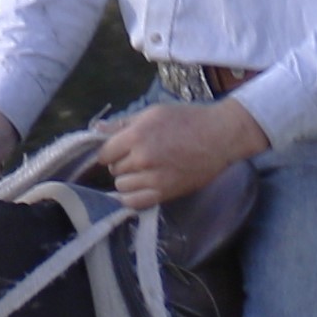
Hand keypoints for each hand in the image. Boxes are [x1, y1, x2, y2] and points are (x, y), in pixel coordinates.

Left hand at [102, 98, 268, 209]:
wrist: (220, 136)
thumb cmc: (188, 119)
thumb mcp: (153, 113)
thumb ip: (123, 123)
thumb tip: (96, 128)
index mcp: (137, 135)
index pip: (104, 153)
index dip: (110, 150)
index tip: (119, 149)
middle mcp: (142, 158)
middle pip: (113, 169)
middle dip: (121, 163)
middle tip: (137, 157)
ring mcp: (153, 178)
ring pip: (122, 186)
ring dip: (128, 179)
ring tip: (143, 171)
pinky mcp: (165, 193)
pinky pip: (134, 203)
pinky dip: (133, 197)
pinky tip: (140, 187)